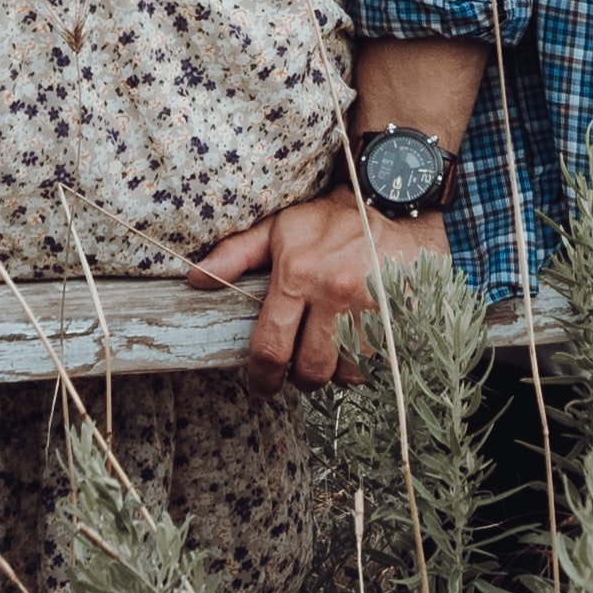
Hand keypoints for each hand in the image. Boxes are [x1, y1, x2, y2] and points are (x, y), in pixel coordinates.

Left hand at [189, 188, 441, 386]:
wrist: (394, 209)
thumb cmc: (330, 221)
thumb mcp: (280, 228)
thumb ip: (236, 254)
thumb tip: (195, 279)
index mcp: (297, 275)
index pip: (271, 346)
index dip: (262, 377)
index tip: (262, 383)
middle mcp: (333, 294)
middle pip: (310, 369)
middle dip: (299, 379)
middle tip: (295, 371)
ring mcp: (369, 308)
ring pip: (345, 371)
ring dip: (333, 372)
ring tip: (326, 355)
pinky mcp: (397, 317)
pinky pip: (374, 361)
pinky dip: (362, 363)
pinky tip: (354, 346)